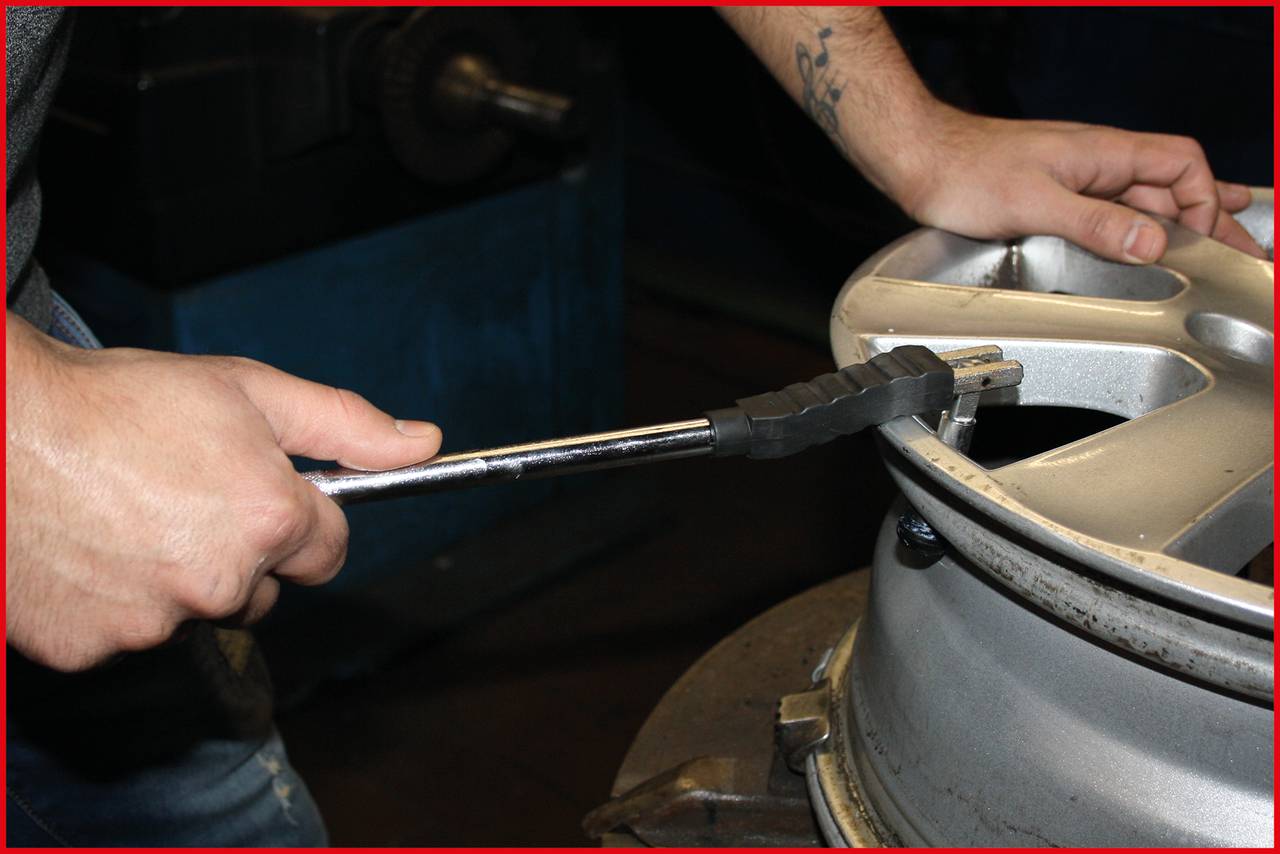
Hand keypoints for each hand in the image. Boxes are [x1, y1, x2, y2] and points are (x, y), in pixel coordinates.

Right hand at [5, 313, 441, 670]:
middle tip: (181, 493)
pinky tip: (87, 548)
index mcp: (270, 519)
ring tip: (125, 512)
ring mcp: (153, 623)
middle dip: (241, 550)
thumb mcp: (247, 390)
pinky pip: (128, 634)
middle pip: (265, 587)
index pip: (330, 549)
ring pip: (196, 611)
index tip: (266, 495)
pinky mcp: (91, 650)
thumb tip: (424, 444)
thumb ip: (345, 426)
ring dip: (177, 576)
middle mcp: (222, 582)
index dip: (303, 519)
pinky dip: (115, 600)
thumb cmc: (120, 399)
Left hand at [891, 105, 1264, 263]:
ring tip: (1217, 245)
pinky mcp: (1054, 192)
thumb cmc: (966, 172)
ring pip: (1144, 198)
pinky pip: (1112, 207)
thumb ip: (1096, 224)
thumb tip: (1152, 242)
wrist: (919, 159)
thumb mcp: (1036, 204)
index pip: (1182, 168)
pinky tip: (1145, 239)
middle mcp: (1097, 160)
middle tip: (1243, 252)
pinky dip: (1139, 224)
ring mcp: (1077, 176)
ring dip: (1180, 222)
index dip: (1204, 204)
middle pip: (1172, 186)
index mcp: (1105, 153)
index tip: (1210, 243)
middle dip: (1210, 218)